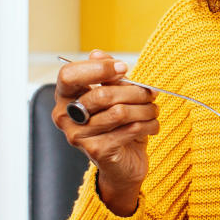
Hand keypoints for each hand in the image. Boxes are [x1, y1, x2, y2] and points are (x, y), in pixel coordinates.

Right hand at [54, 50, 158, 216]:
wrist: (122, 165)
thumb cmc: (117, 126)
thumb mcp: (114, 96)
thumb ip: (106, 76)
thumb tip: (98, 53)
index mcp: (65, 98)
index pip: (69, 75)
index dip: (98, 68)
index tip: (124, 68)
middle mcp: (66, 117)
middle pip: (102, 94)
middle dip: (134, 91)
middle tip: (151, 93)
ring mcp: (78, 136)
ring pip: (119, 112)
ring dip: (145, 109)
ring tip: (153, 110)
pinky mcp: (97, 150)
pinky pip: (129, 129)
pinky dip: (148, 124)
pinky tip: (153, 125)